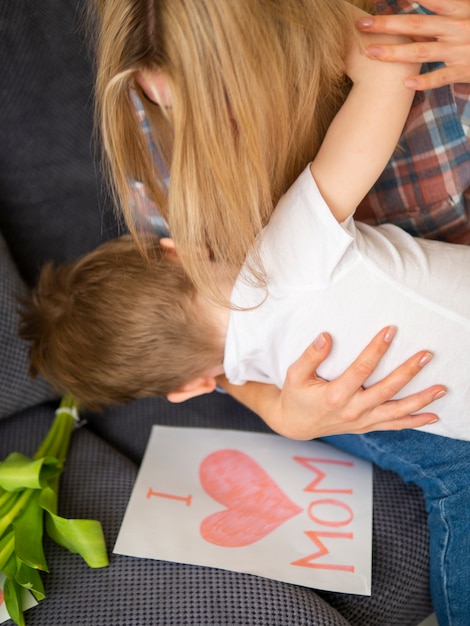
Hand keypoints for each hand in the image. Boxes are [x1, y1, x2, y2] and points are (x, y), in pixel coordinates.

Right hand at [218, 326, 444, 439]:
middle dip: (408, 372)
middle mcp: (352, 410)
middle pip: (386, 390)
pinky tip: (433, 416)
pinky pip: (394, 426)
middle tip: (426, 355)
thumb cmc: (295, 395)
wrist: (294, 424)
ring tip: (441, 389)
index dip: (376, 350)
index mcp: (334, 395)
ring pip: (396, 412)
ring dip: (420, 401)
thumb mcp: (295, 374)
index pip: (361, 370)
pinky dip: (414, 422)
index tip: (390, 331)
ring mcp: (361, 421)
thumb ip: (310, 356)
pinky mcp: (366, 426)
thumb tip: (326, 337)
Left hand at [356, 0, 469, 88]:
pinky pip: (441, 77)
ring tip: (371, 52)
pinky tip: (405, 84)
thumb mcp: (467, 10)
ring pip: (421, 51)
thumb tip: (426, 0)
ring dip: (394, 52)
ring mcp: (460, 50)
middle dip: (387, 24)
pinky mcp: (464, 70)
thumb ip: (446, 5)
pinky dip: (424, 81)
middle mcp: (457, 26)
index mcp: (460, 8)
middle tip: (362, 24)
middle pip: (416, 23)